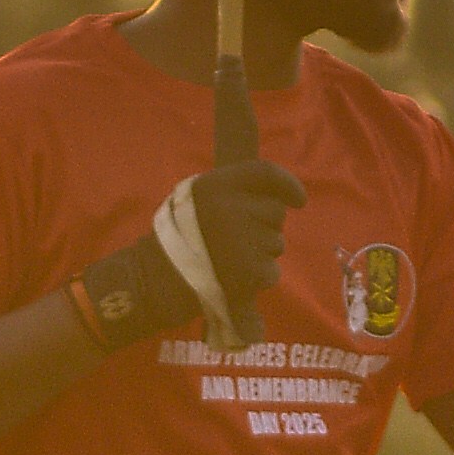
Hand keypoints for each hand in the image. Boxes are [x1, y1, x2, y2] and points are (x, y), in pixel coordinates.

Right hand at [72, 161, 303, 351]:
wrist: (153, 281)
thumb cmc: (177, 239)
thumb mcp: (195, 200)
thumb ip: (230, 192)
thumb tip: (275, 195)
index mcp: (215, 186)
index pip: (265, 173)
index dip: (288, 184)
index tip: (300, 200)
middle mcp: (230, 208)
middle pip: (276, 212)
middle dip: (267, 226)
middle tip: (238, 241)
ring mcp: (241, 240)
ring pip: (276, 244)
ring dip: (262, 255)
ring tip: (229, 261)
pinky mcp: (248, 271)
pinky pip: (272, 272)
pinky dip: (259, 279)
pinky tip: (233, 279)